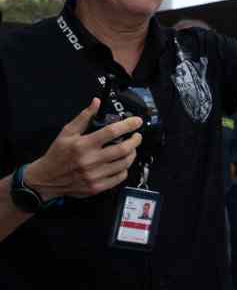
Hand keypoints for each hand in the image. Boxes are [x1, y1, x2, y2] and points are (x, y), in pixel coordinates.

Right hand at [23, 99, 142, 198]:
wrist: (46, 179)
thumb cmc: (57, 154)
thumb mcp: (67, 132)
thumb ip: (84, 117)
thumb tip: (96, 103)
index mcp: (83, 145)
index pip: (111, 132)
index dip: (128, 125)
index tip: (137, 121)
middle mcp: (90, 160)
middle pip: (123, 149)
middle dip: (135, 140)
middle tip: (137, 136)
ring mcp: (95, 175)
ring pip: (124, 163)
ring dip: (132, 154)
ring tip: (131, 148)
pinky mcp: (97, 187)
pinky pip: (120, 177)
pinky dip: (125, 169)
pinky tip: (122, 163)